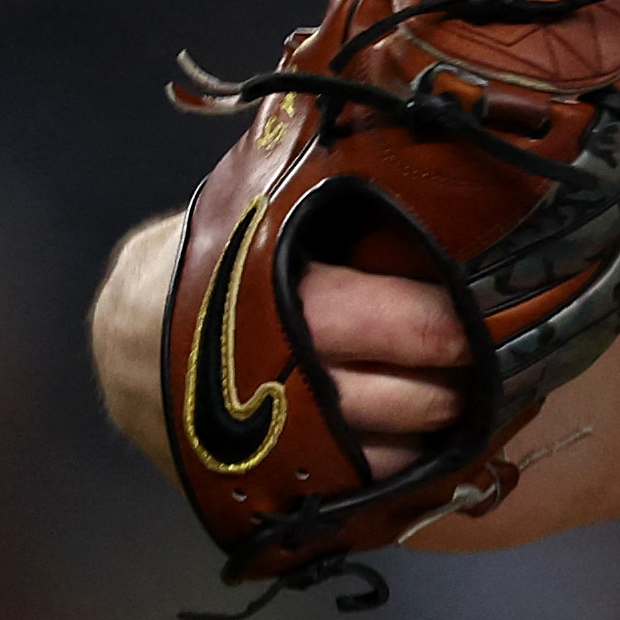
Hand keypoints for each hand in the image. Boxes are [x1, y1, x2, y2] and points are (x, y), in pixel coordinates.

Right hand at [87, 211, 469, 474]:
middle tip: (497, 370)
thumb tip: (398, 127)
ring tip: (473, 411)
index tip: (482, 316)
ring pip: (368, 459)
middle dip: (445, 389)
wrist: (122, 333)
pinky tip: (426, 453)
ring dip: (428, 441)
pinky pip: (341, 492)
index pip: (366, 319)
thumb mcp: (249, 212)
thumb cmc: (206, 257)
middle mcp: (264, 376)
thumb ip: (314, 190)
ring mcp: (260, 440)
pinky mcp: (259, 480)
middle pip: (381, 401)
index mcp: (263, 297)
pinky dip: (388, 476)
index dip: (432, 322)